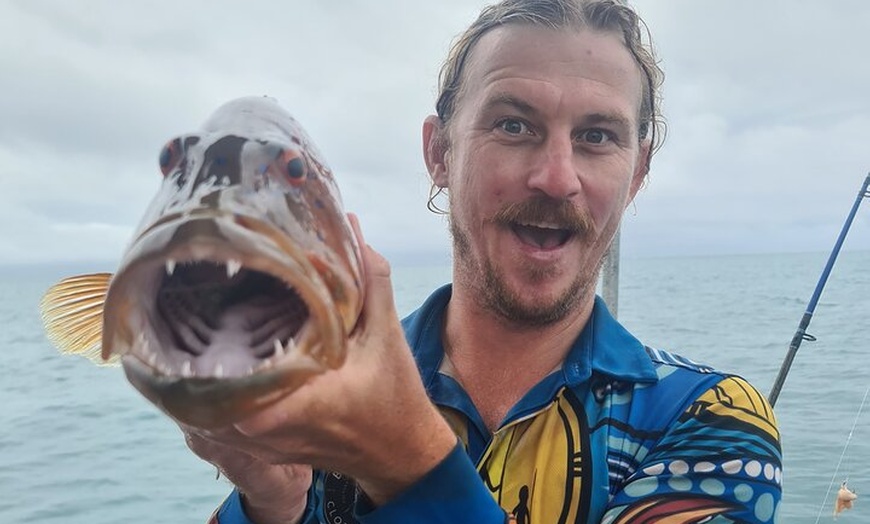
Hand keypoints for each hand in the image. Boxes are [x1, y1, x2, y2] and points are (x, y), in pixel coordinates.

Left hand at [185, 214, 456, 505]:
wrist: (401, 452)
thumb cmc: (395, 396)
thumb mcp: (386, 333)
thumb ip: (370, 281)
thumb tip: (350, 226)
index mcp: (295, 402)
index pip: (225, 377)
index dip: (207, 339)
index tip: (198, 302)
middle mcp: (268, 430)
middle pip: (207, 389)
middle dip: (199, 348)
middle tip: (188, 305)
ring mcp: (262, 447)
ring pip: (208, 410)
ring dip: (200, 375)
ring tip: (190, 332)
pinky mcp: (263, 453)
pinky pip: (221, 424)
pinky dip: (216, 395)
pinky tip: (213, 364)